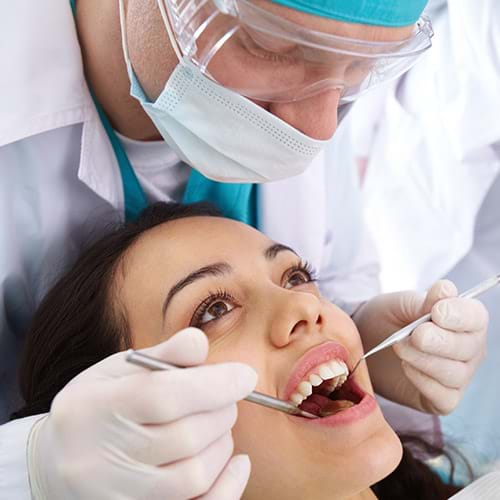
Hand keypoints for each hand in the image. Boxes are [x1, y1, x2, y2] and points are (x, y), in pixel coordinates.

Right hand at [27, 328, 256, 499]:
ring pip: (194, 475)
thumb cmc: (97, 405)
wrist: (57, 461)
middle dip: (221, 410)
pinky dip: (228, 487)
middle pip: (186, 437)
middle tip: (225, 396)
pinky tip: (237, 464)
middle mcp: (100, 458)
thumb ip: (164, 354)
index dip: (212, 385)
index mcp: (94, 407)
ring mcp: (117, 495)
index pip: (161, 397)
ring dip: (222, 444)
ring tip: (216, 424)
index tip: (245, 376)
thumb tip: (200, 340)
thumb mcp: (120, 369)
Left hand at [353, 280, 487, 414]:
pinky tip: (405, 367)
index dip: (459, 315)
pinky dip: (422, 381)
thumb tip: (446, 289)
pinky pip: (443, 396)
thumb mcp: (399, 304)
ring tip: (399, 347)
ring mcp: (458, 376)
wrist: (364, 343)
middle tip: (415, 335)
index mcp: (463, 319)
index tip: (436, 313)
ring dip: (424, 360)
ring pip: (455, 373)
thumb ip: (422, 301)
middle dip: (439, 341)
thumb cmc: (386, 319)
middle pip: (468, 348)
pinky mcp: (442, 399)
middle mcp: (469, 349)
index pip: (476, 317)